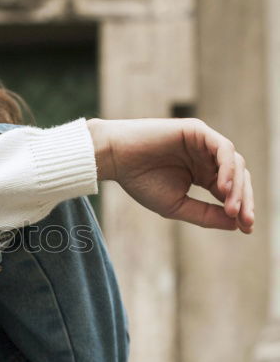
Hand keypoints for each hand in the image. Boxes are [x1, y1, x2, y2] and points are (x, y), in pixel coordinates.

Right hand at [87, 117, 253, 231]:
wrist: (116, 159)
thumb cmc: (140, 182)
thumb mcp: (176, 205)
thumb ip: (205, 214)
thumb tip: (235, 225)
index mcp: (202, 174)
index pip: (230, 191)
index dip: (241, 208)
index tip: (246, 229)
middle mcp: (207, 157)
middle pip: (239, 178)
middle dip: (244, 200)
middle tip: (245, 222)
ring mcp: (204, 143)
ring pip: (235, 164)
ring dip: (237, 188)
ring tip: (232, 209)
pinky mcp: (197, 131)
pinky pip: (223, 149)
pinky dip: (227, 168)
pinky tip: (222, 188)